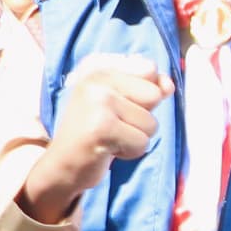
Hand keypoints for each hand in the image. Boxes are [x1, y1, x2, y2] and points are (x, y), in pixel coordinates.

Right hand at [27, 54, 167, 216]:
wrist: (62, 165)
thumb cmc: (95, 131)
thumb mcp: (120, 101)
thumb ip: (147, 87)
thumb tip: (169, 84)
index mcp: (98, 66)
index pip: (149, 69)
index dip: (143, 94)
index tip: (117, 105)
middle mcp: (96, 77)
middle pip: (154, 95)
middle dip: (142, 117)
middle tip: (113, 125)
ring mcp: (98, 101)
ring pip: (151, 123)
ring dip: (136, 137)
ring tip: (110, 137)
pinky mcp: (102, 127)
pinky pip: (142, 142)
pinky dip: (130, 152)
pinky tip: (107, 149)